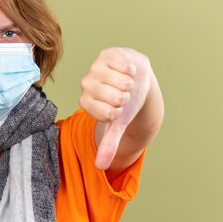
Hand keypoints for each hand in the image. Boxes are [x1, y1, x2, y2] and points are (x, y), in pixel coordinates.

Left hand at [79, 47, 152, 169]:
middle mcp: (86, 84)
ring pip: (122, 82)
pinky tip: (128, 70)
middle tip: (123, 93)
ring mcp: (95, 67)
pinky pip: (125, 66)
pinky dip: (132, 70)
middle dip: (126, 98)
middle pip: (116, 98)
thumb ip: (109, 144)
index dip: (119, 112)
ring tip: (126, 82)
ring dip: (130, 84)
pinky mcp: (106, 54)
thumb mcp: (118, 124)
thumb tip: (100, 167)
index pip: (107, 113)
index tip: (117, 108)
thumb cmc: (125, 103)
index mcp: (86, 102)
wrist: (136, 78)